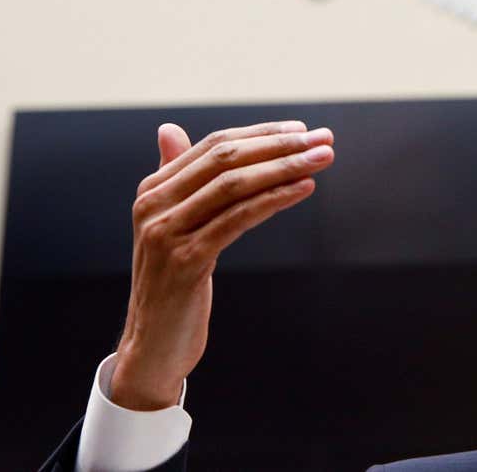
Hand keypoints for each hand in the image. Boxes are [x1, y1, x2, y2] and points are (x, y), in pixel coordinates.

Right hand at [109, 120, 334, 408]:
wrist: (153, 347)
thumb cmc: (172, 283)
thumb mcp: (172, 226)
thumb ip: (177, 180)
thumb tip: (169, 129)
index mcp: (153, 190)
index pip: (214, 145)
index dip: (261, 134)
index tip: (302, 130)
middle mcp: (154, 206)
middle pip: (227, 159)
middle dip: (280, 146)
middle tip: (323, 140)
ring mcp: (166, 233)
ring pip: (235, 185)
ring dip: (285, 168)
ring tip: (322, 160)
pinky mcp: (186, 262)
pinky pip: (238, 219)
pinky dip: (274, 199)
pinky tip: (303, 190)